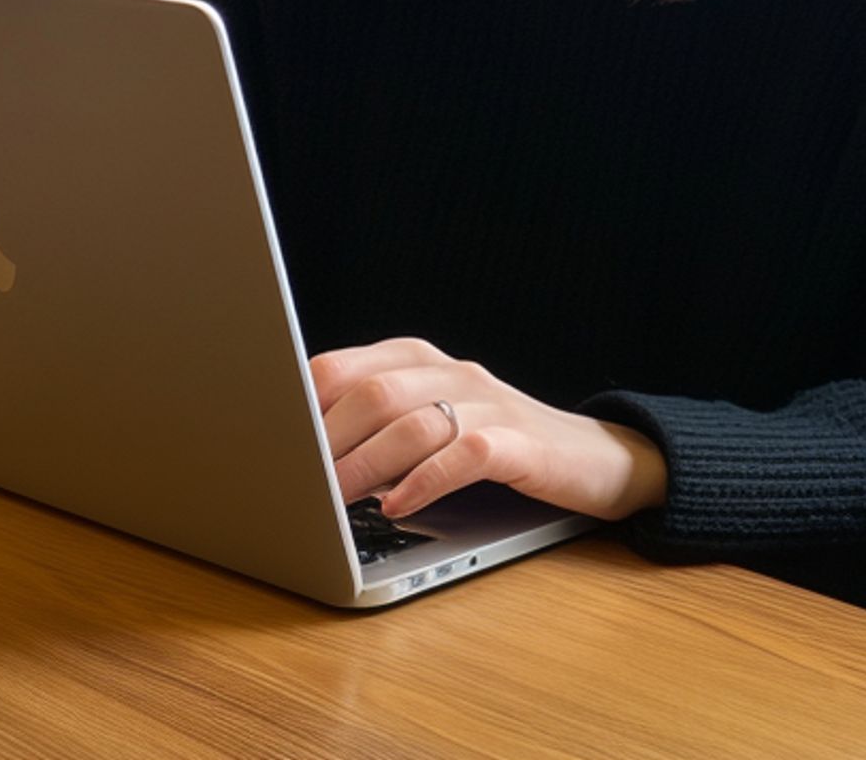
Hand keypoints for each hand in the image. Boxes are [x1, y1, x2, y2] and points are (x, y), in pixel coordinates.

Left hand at [309, 336, 667, 524]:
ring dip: (366, 465)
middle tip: (299, 484)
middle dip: (328, 441)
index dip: (302, 406)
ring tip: (337, 501)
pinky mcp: (520, 442)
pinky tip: (400, 506)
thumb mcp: (430, 424)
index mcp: (418, 359)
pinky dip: (424, 481)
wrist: (593, 457)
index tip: (272, 445)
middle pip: (373, 393)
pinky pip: (464, 454)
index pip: (342, 367)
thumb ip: (376, 426)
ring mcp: (488, 403)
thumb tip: (298, 455)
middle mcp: (451, 371)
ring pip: (412, 421)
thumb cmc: (495, 445)